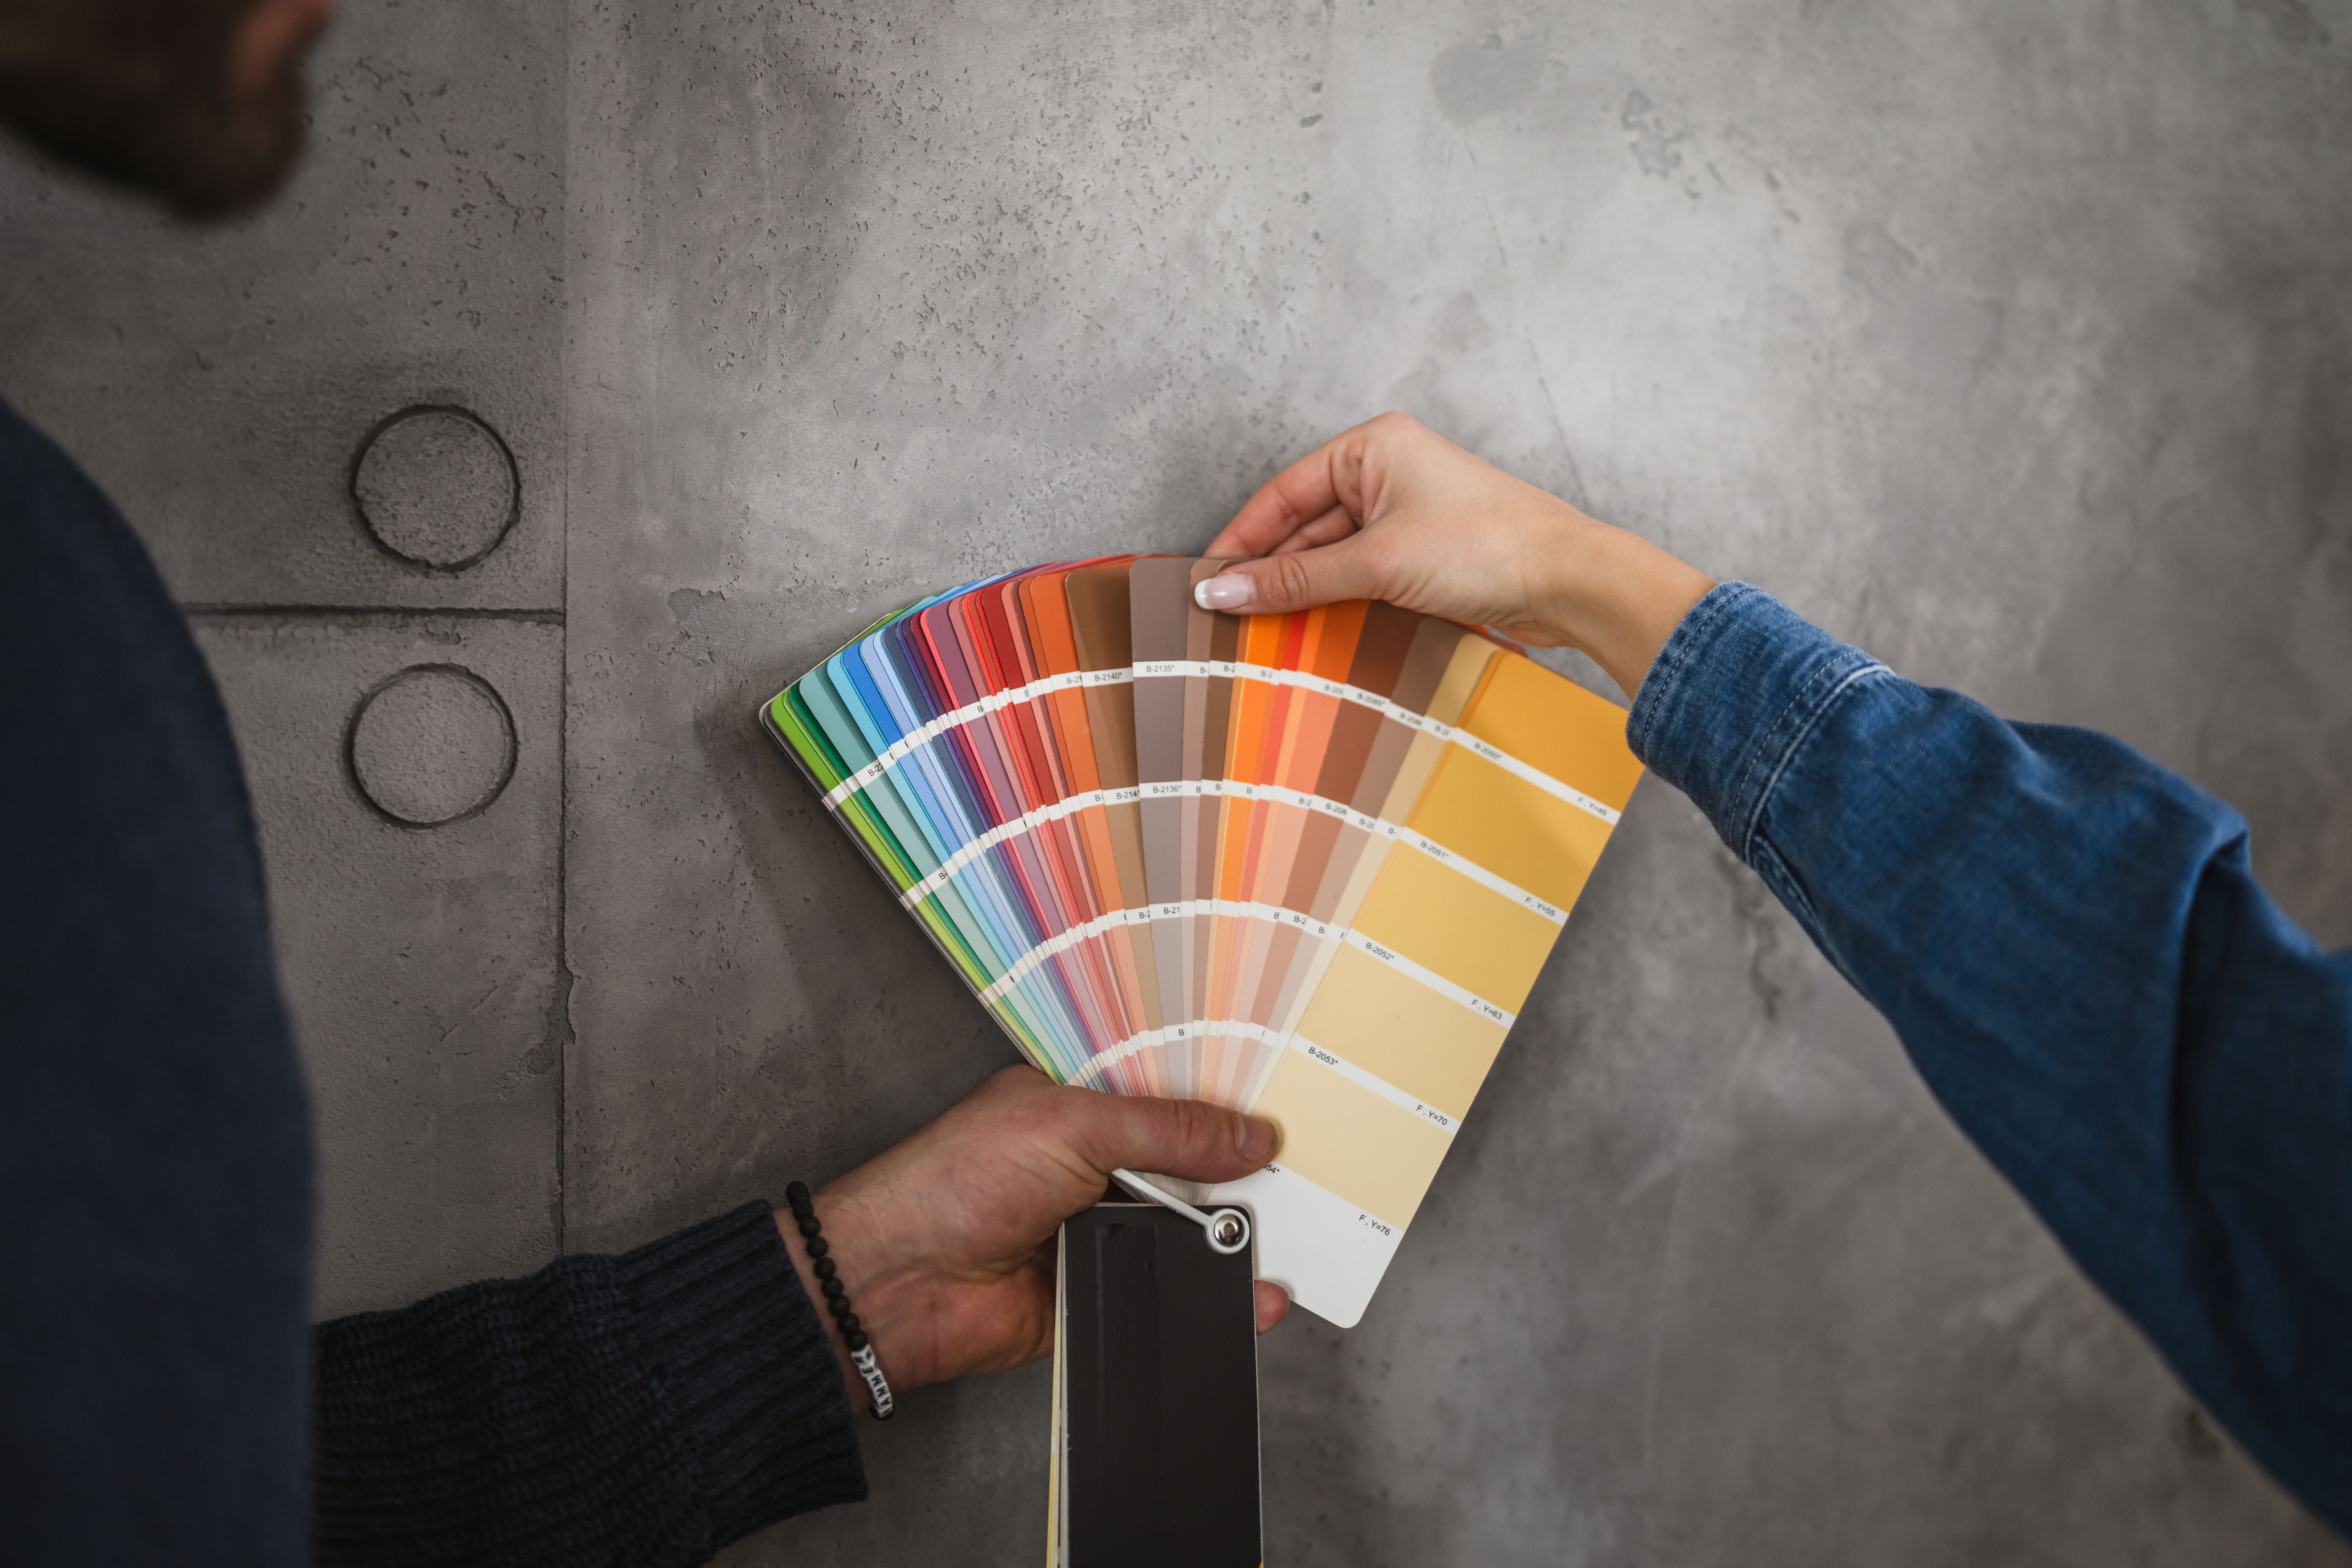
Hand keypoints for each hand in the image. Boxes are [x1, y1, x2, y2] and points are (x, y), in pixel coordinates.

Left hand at [778, 1067, 1288, 1408]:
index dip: (1223, 1109)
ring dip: (1229, 1241)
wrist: (898, 1284)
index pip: (1169, 1099)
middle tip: (1301, 1182)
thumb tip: (1248, 1136)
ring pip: (1183, 1234)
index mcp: (1079, 1107)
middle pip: (1186, 1169)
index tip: (1282, 1118)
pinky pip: (1167, 1291)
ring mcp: (1095, 1230)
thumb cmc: (951, 1182)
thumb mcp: (1072, 1126)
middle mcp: (1091, 1166)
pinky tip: (1249, 1292)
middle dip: (1237, 1178)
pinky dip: (1209, 1294)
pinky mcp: (1097, 1291)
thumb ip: (1167, 1131)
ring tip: (1282, 1241)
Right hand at [1199, 413, 1716, 699]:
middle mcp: (1387, 473)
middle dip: (1270, 572)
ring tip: (1264, 633)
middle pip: (1304, 527)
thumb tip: (1223, 590)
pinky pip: (1361, 577)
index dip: (1242, 540)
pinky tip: (1313, 633)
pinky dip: (1337, 603)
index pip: (1283, 494)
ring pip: (1332, 557)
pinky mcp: (1424, 555)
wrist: (1569, 580)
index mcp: (1372, 448)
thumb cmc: (1486, 546)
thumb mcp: (1377, 561)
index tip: (1207, 582)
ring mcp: (1407, 515)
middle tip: (1228, 617)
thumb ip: (1297, 578)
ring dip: (1303, 594)